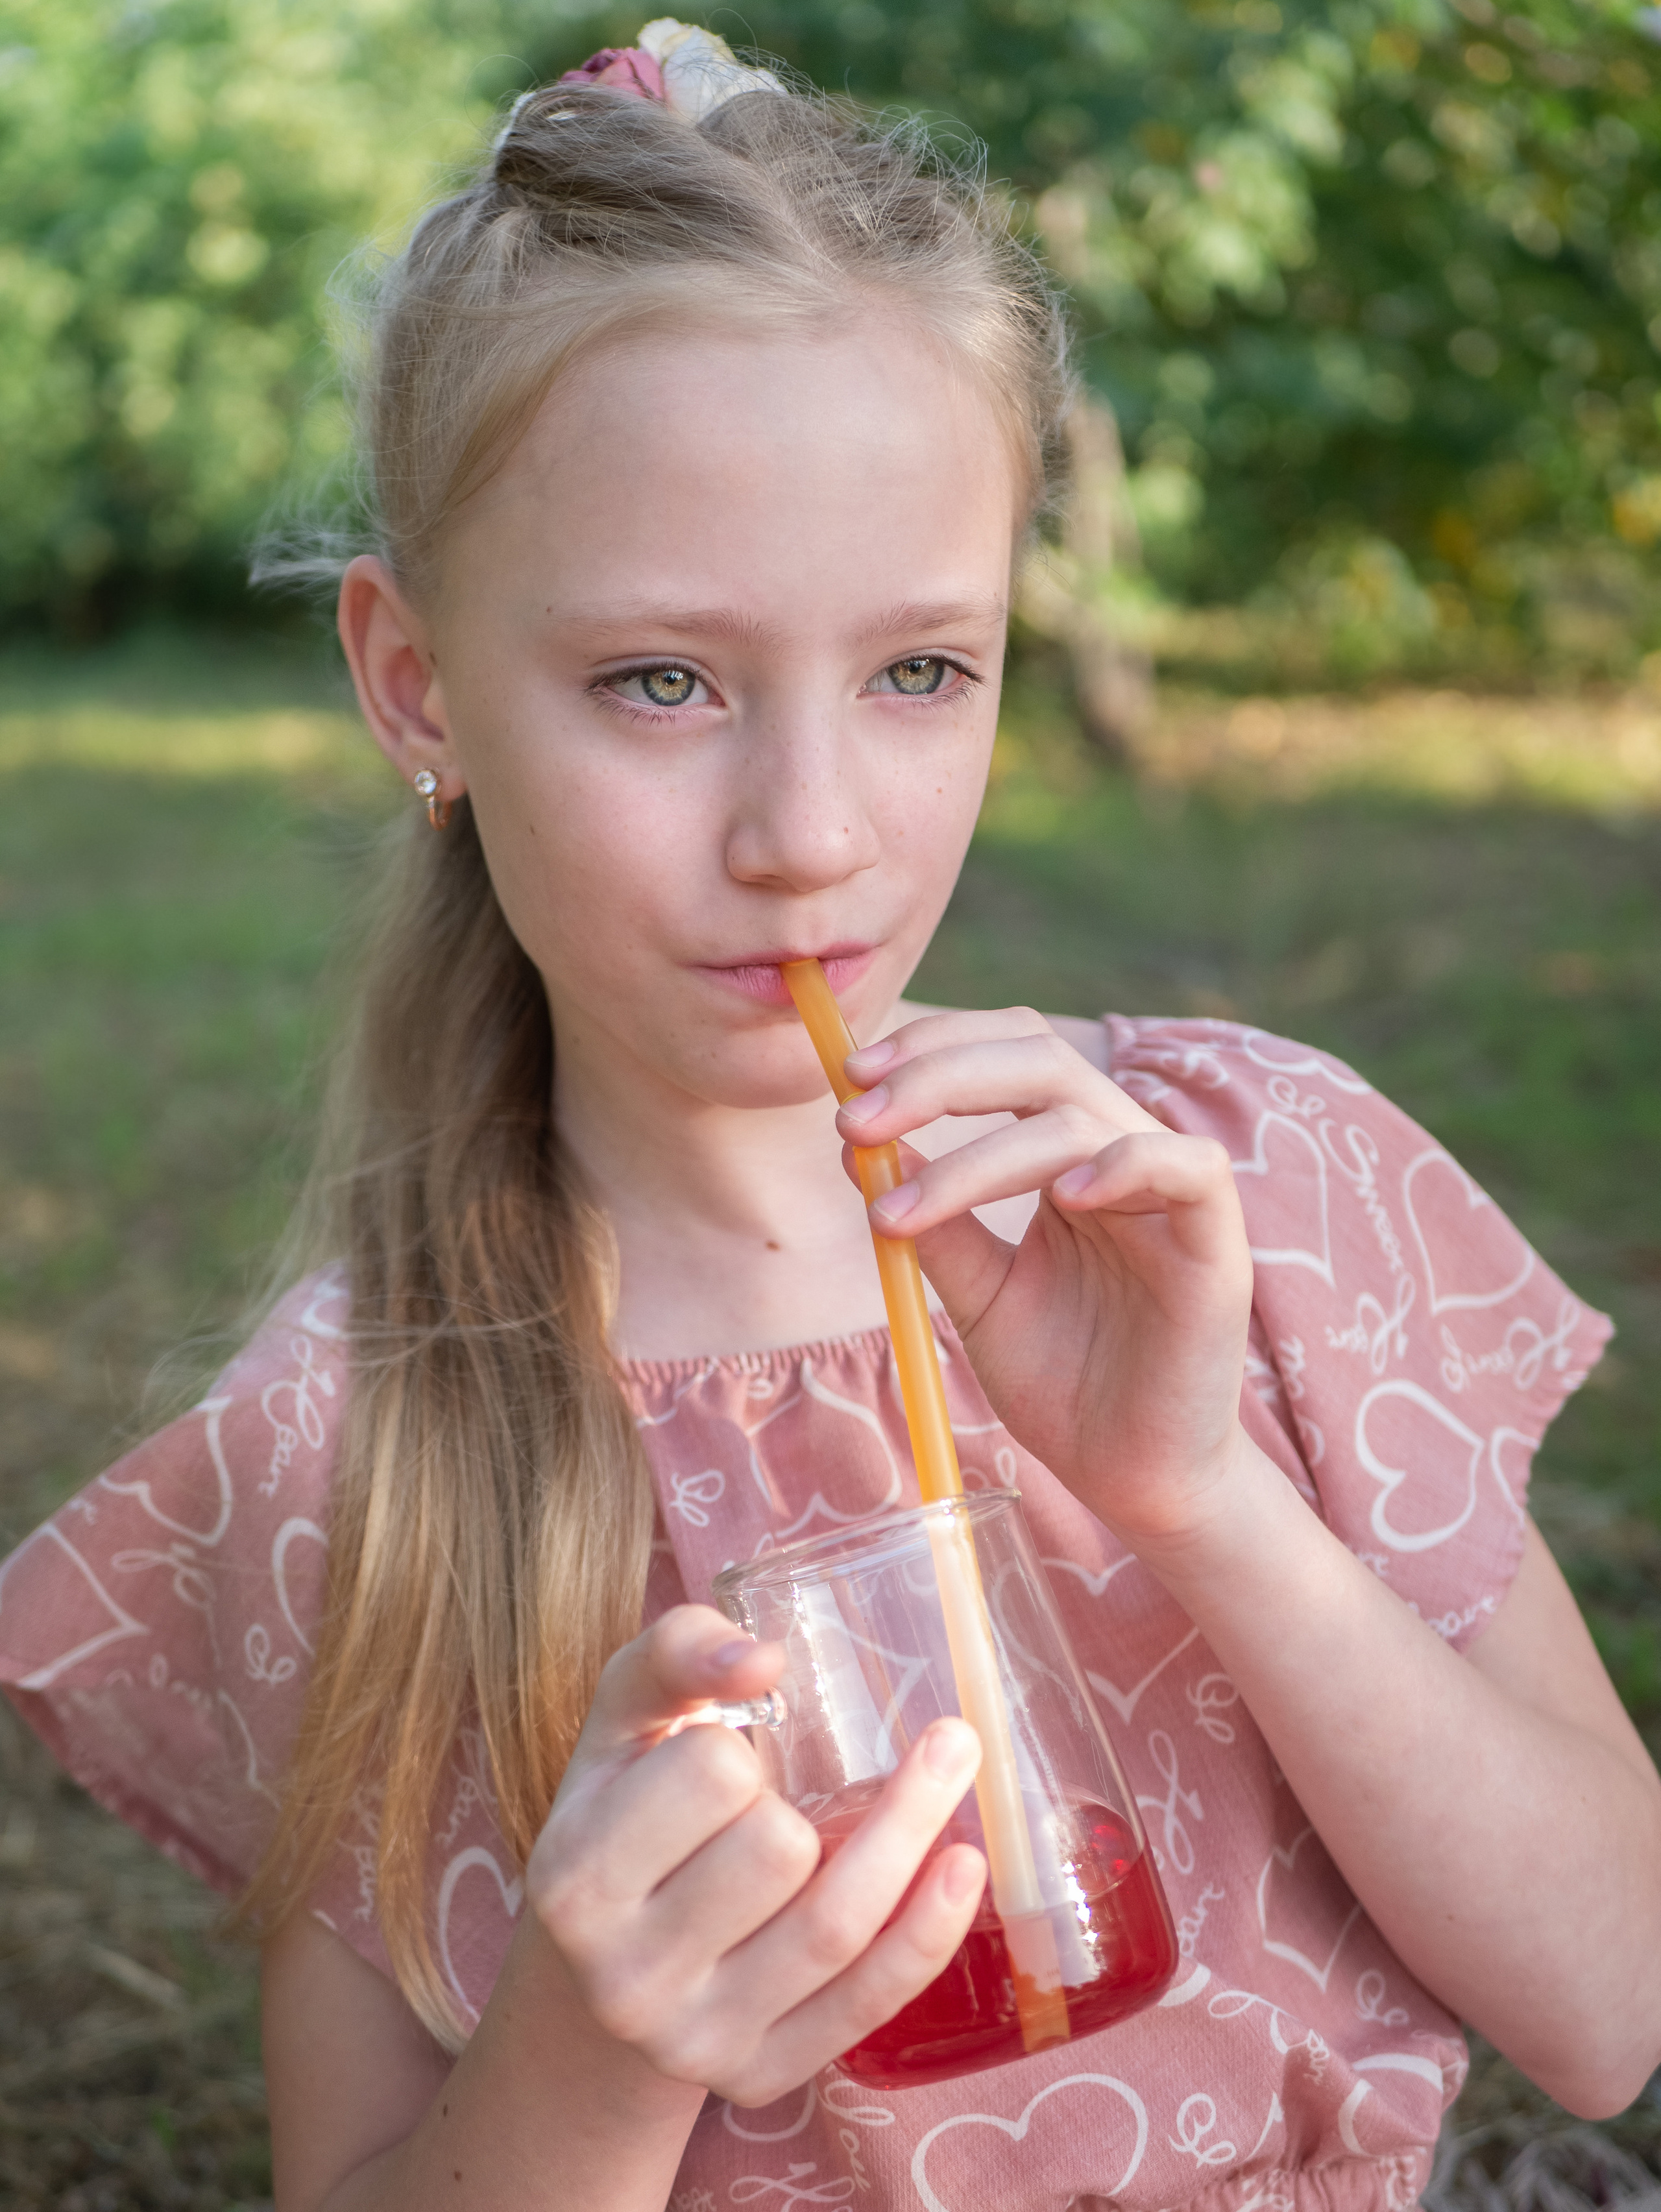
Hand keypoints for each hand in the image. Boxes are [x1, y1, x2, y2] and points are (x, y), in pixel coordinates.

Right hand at [527, 1605, 985, 2107]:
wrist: (596, 1976)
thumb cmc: (625, 1814)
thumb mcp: (623, 1723)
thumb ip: (677, 1655)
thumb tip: (764, 1659)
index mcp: (575, 1877)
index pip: (708, 1774)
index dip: (730, 1746)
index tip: (721, 1751)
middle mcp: (626, 1977)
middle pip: (778, 1849)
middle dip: (799, 1798)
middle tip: (793, 1789)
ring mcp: (696, 2040)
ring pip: (835, 1924)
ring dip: (909, 1830)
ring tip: (951, 1756)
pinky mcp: (760, 2077)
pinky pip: (867, 2001)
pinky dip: (927, 1930)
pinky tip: (961, 1862)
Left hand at [837, 1007, 1253, 1546]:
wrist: (1129, 1475)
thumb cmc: (1062, 1381)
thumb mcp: (975, 1293)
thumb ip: (932, 1219)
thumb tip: (856, 1146)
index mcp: (1065, 1155)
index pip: (1007, 1054)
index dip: (933, 1049)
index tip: (849, 1076)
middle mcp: (1117, 1154)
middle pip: (1040, 1059)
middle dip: (939, 1078)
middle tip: (856, 1117)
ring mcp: (1169, 1192)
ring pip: (1083, 1116)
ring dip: (979, 1155)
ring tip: (902, 1209)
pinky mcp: (1217, 1241)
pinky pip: (1188, 1168)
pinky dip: (1126, 1165)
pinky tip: (1067, 1198)